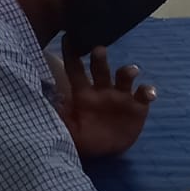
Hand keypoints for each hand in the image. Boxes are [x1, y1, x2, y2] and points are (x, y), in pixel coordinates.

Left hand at [54, 40, 156, 158]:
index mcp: (83, 92)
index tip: (67, 37)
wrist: (107, 153)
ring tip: (130, 72)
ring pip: (124, 77)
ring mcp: (121, 96)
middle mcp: (102, 89)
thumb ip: (57, 116)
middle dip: (100, 58)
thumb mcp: (67, 129)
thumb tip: (40, 103)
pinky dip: (148, 91)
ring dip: (128, 72)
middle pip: (100, 68)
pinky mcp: (137, 107)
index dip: (71, 54)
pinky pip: (144, 95)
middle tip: (98, 50)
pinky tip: (149, 93)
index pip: (75, 69)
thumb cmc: (84, 138)